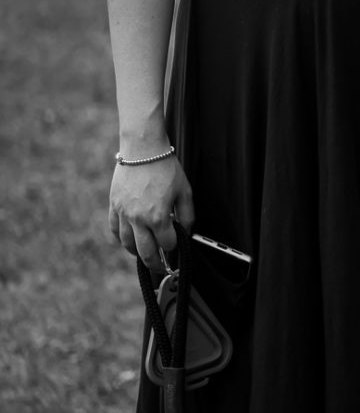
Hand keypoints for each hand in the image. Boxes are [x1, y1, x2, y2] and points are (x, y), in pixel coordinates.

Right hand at [108, 153, 193, 270]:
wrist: (142, 149)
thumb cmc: (166, 168)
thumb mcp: (185, 191)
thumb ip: (188, 214)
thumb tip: (188, 231)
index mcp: (158, 217)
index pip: (167, 243)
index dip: (174, 248)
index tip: (177, 249)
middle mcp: (138, 219)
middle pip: (145, 252)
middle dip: (155, 263)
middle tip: (161, 268)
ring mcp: (123, 213)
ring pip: (127, 244)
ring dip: (137, 252)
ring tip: (145, 255)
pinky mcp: (114, 205)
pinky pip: (114, 229)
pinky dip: (120, 238)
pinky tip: (128, 240)